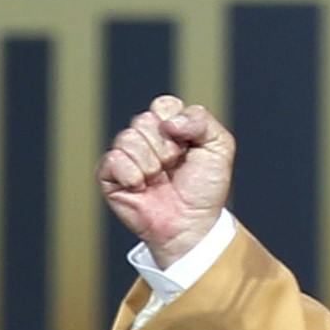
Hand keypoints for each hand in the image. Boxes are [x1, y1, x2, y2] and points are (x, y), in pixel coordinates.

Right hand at [98, 95, 235, 266]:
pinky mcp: (110, 175)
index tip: (188, 146)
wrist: (192, 224)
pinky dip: (131, 174)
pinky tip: (141, 187)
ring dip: (150, 163)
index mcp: (169, 128)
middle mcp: (146, 139)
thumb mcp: (219, 147)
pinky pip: (113, 159)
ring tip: (159, 180)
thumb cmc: (205, 190)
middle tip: (174, 167)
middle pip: (144, 120)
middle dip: (166, 147)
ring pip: (128, 138)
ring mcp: (127, 156)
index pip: (163, 105)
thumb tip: (169, 121)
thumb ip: (202, 120)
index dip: (176, 123)